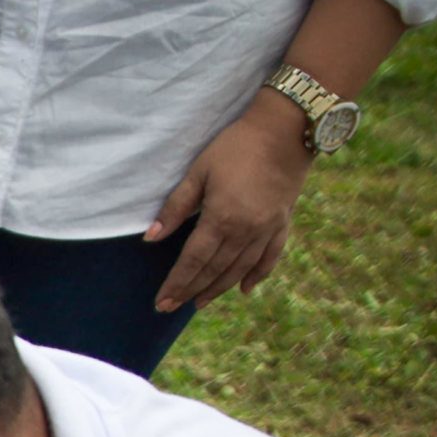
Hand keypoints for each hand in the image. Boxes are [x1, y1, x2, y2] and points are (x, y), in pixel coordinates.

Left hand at [146, 98, 311, 313]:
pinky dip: (257, 275)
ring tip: (199, 303)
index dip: (176, 283)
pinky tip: (244, 289)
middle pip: (214, 270)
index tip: (160, 302)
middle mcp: (245, 231)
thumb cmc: (235, 146)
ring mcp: (267, 229)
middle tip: (171, 308)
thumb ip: (175, 207)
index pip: (192, 261)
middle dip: (190, 291)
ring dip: (218, 289)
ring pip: (239, 269)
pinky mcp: (282, 222)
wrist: (286, 128)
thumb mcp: (199, 172)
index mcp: (221, 219)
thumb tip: (151, 238)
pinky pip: (270, 257)